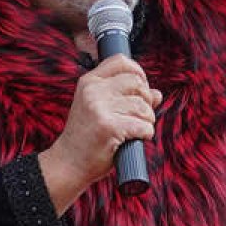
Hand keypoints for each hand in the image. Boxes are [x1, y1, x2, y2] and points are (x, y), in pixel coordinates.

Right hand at [38, 54, 162, 213]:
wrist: (68, 164)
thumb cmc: (88, 137)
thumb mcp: (102, 110)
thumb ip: (127, 98)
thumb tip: (157, 93)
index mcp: (89, 82)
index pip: (121, 61)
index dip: (138, 72)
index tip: (140, 89)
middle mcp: (93, 90)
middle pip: (137, 83)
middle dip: (146, 101)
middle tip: (139, 116)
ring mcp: (99, 108)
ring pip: (144, 106)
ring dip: (147, 120)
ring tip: (135, 130)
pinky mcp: (108, 126)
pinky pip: (143, 125)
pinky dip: (146, 134)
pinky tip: (136, 138)